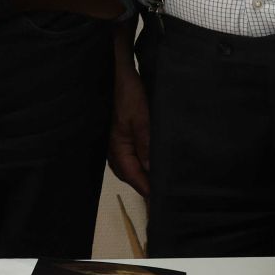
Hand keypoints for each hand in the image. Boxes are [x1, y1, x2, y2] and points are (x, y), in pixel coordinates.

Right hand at [108, 40, 150, 197]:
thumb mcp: (142, 119)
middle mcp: (112, 148)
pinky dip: (138, 162)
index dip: (147, 190)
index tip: (160, 202)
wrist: (116, 72)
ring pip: (128, 165)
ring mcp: (114, 140)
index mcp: (117, 147)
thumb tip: (151, 171)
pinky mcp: (118, 133)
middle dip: (144, 185)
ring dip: (141, 174)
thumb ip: (146, 146)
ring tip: (158, 181)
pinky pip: (127, 155)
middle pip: (129, 174)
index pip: (133, 177)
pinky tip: (148, 161)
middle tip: (162, 195)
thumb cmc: (127, 93)